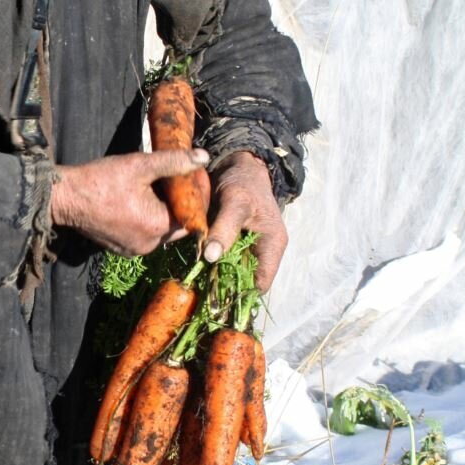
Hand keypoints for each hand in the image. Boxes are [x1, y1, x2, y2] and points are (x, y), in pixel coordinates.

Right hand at [52, 148, 209, 256]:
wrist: (64, 198)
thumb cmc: (100, 180)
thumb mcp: (139, 165)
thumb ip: (173, 162)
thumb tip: (203, 158)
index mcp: (157, 227)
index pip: (191, 215)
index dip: (195, 196)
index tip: (193, 177)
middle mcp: (149, 245)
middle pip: (177, 224)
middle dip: (179, 203)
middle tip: (175, 180)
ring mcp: (134, 250)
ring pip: (161, 229)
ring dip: (163, 211)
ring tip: (156, 187)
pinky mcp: (122, 249)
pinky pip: (145, 235)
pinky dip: (147, 219)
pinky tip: (138, 200)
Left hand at [203, 150, 285, 291]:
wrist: (236, 165)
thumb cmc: (242, 182)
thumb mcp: (236, 203)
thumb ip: (225, 228)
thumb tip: (212, 258)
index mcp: (272, 246)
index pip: (260, 284)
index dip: (239, 294)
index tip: (214, 299)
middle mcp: (262, 252)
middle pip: (244, 282)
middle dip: (223, 288)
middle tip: (198, 294)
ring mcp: (247, 248)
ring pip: (231, 273)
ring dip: (213, 277)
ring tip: (192, 284)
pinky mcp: (231, 242)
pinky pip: (221, 260)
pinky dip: (208, 264)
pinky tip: (191, 267)